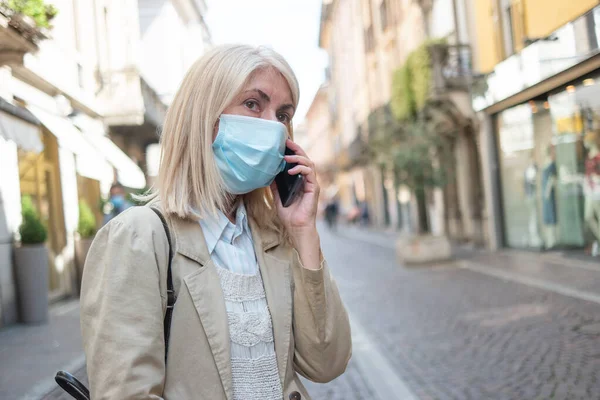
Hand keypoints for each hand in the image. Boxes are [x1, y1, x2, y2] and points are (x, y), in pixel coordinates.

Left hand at [270, 140, 319, 257]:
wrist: (296, 228)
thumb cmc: (289, 215)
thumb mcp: (278, 197)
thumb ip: (275, 185)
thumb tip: (268, 174)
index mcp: (300, 181)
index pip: (298, 162)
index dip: (292, 151)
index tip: (283, 144)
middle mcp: (307, 180)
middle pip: (305, 158)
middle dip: (296, 149)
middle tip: (286, 142)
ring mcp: (312, 184)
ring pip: (309, 163)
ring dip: (298, 157)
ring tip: (286, 157)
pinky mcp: (314, 188)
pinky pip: (310, 173)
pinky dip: (301, 169)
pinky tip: (291, 170)